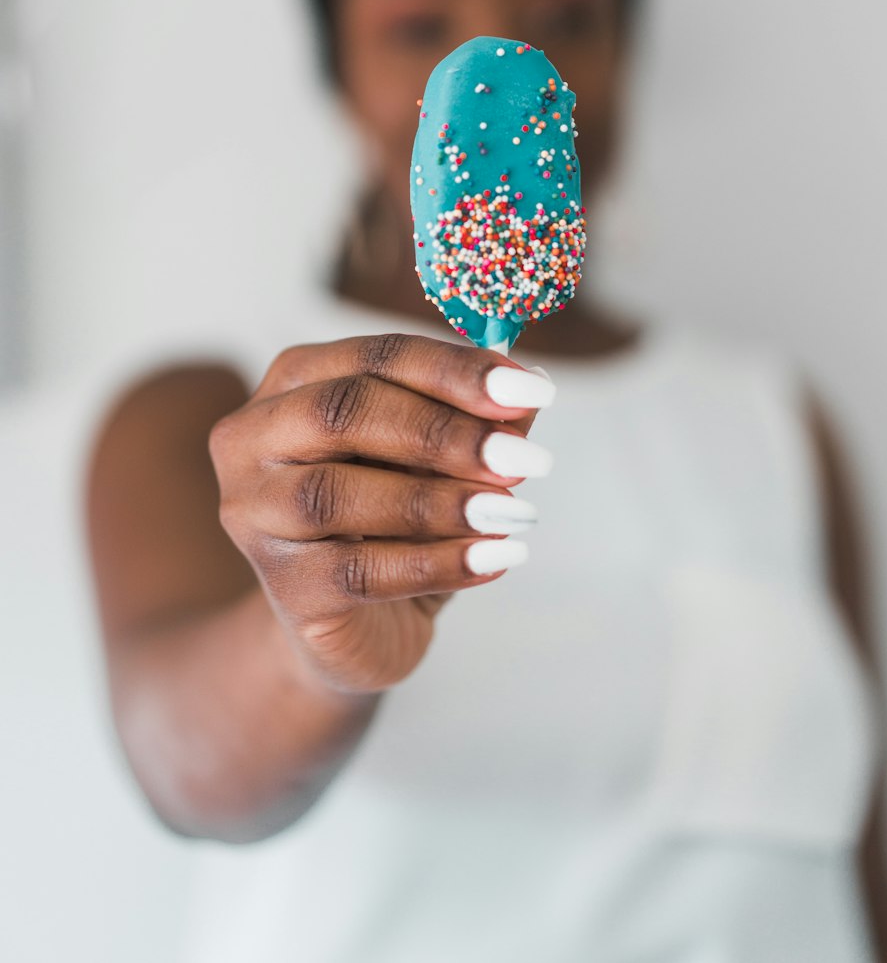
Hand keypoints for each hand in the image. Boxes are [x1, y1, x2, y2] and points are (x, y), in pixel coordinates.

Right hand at [209, 333, 554, 693]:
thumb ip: (478, 421)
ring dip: (439, 501)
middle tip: (526, 457)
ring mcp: (254, 514)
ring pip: (338, 495)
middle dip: (444, 432)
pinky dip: (437, 563)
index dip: (455, 370)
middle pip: (343, 413)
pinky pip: (359, 571)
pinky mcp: (283, 587)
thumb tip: (530, 387)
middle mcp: (253, 439)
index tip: (533, 389)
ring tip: (514, 512)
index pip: (374, 356)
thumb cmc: (394, 523)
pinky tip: (495, 559)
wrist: (356, 629)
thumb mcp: (440, 463)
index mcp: (294, 382)